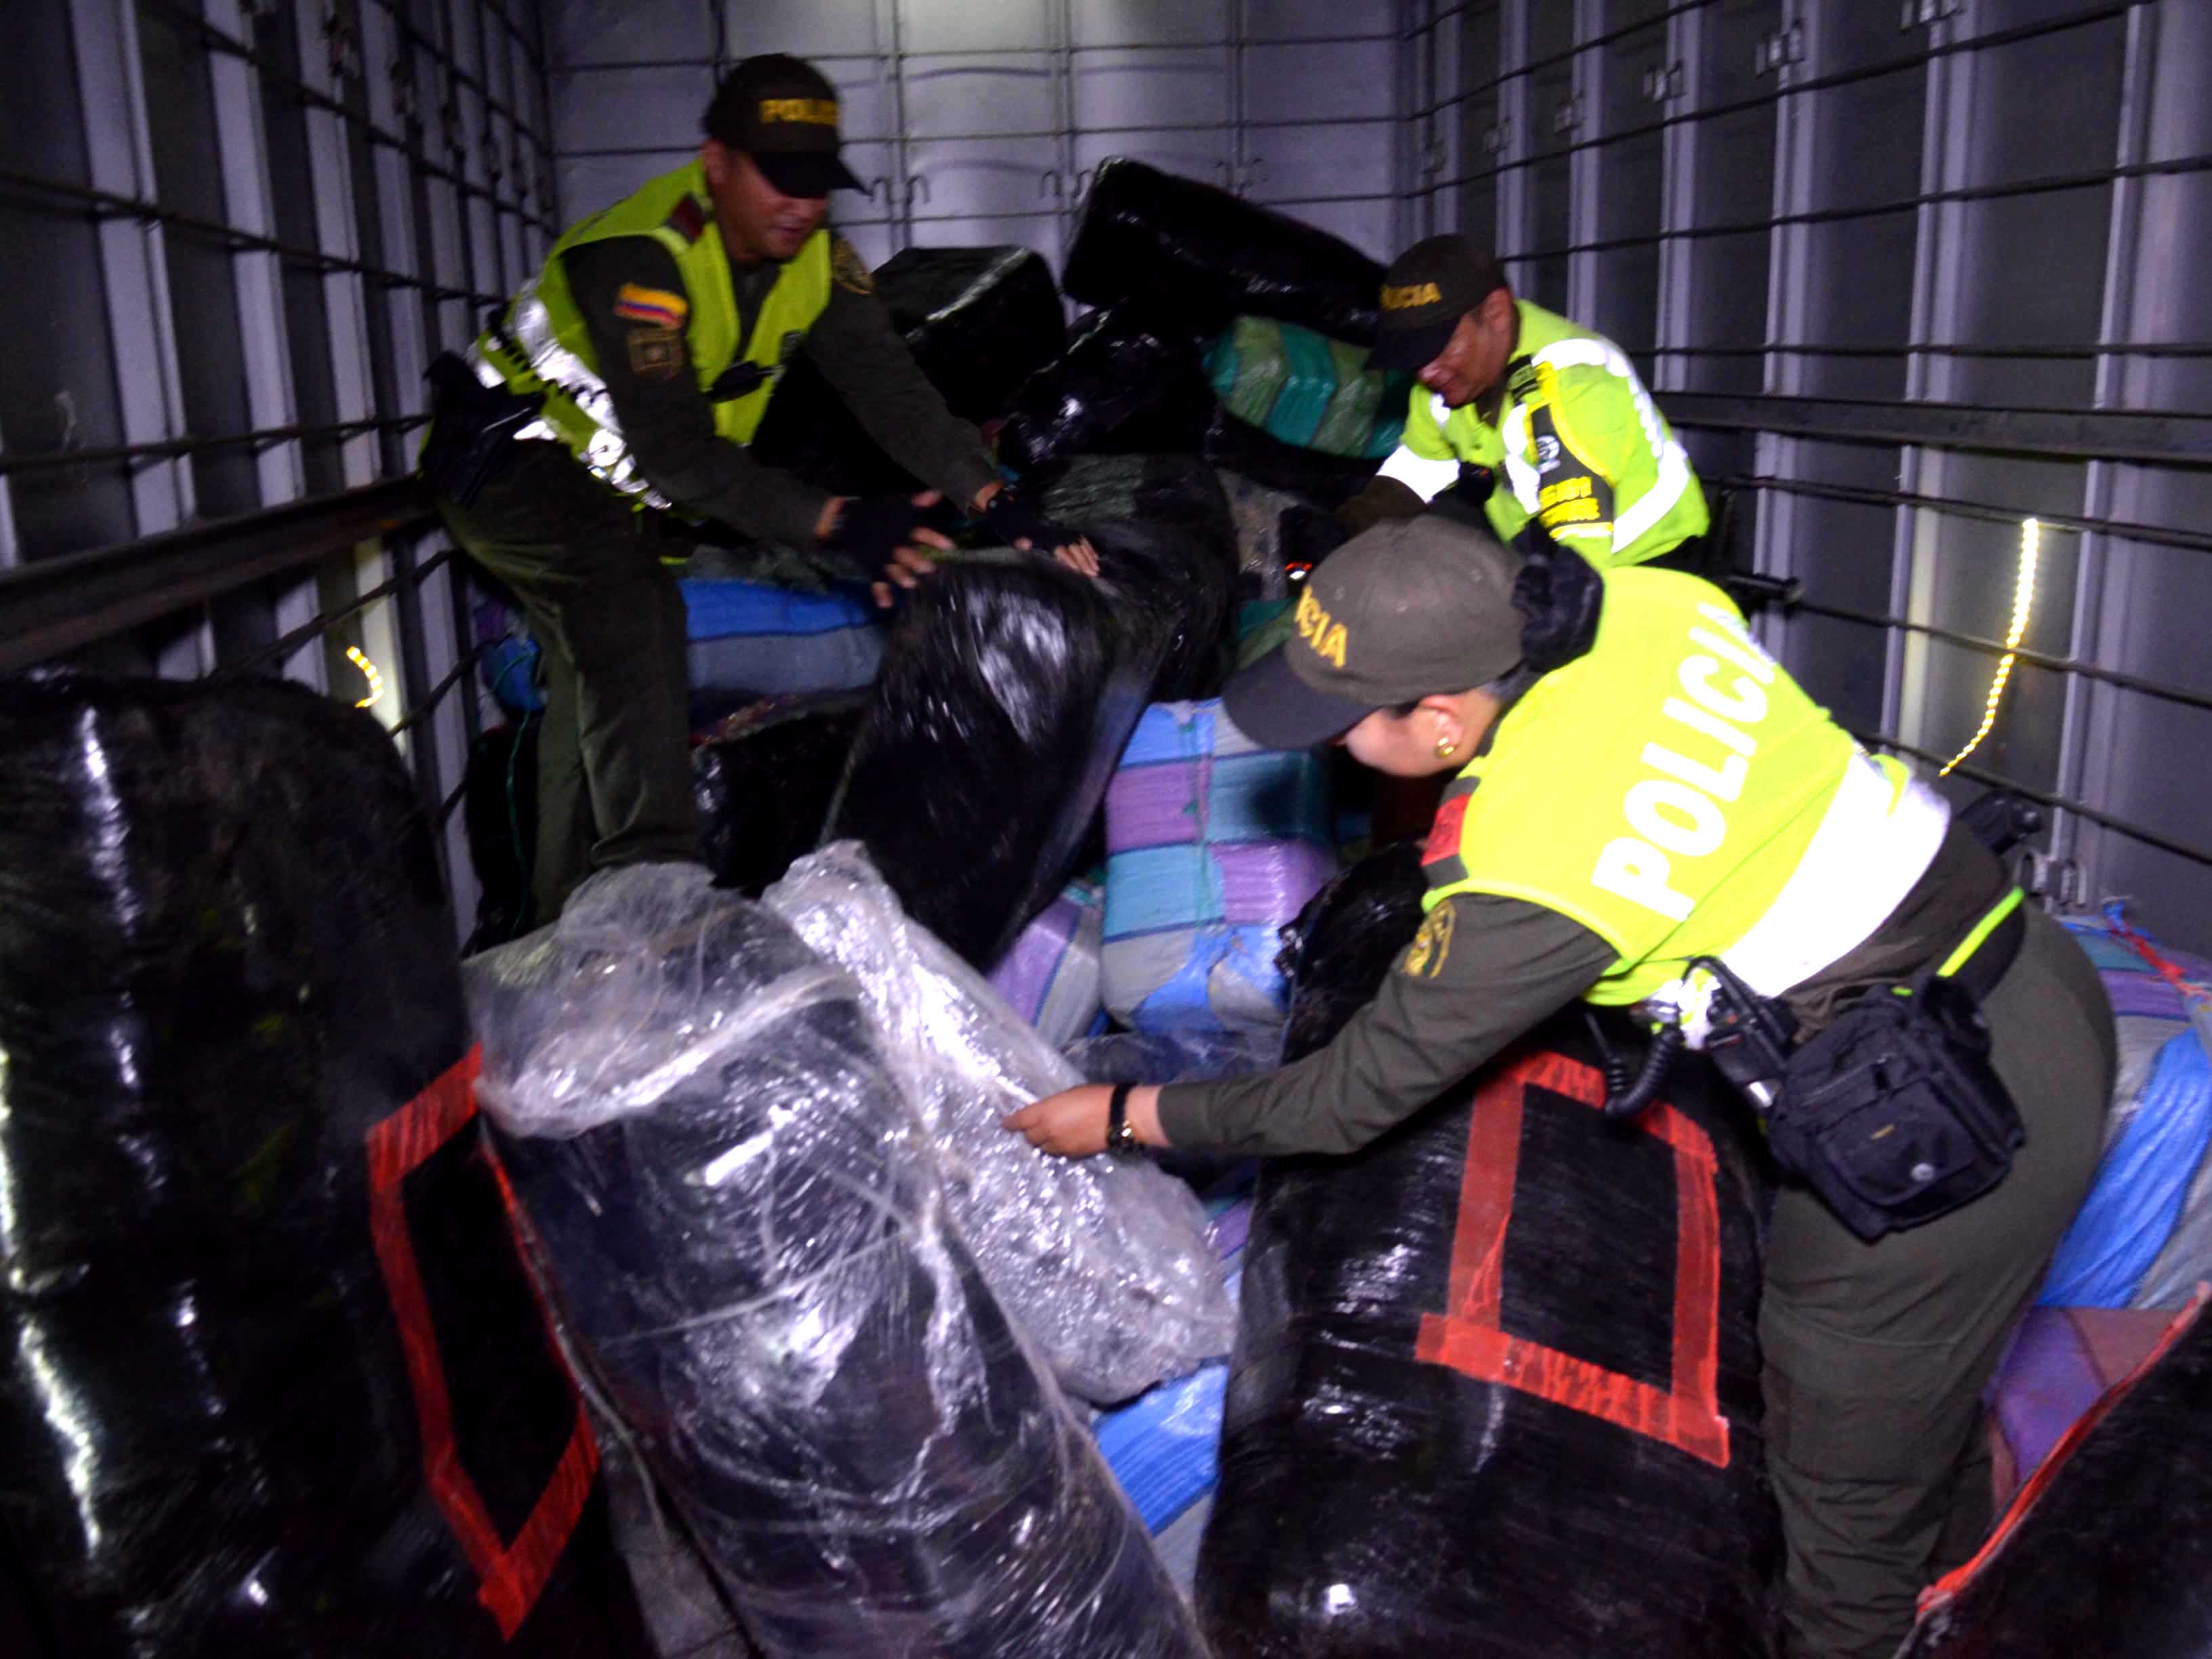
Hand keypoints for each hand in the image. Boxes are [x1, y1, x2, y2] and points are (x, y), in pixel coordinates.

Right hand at [821, 491, 956, 607]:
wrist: (845, 519)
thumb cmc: (876, 512)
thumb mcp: (897, 503)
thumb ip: (917, 502)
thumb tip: (937, 494)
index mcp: (901, 529)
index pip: (920, 533)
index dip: (934, 539)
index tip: (950, 547)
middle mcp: (892, 544)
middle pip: (905, 553)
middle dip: (915, 560)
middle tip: (928, 568)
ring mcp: (881, 556)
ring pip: (891, 567)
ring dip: (900, 575)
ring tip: (910, 584)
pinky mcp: (871, 565)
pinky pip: (876, 580)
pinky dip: (880, 593)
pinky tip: (886, 604)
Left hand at [974, 481, 1099, 578]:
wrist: (1010, 510)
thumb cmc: (1009, 526)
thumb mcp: (1010, 534)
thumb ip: (1019, 541)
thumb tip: (1026, 544)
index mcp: (1043, 537)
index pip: (1060, 550)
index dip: (1070, 560)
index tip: (1079, 571)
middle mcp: (1053, 534)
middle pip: (1073, 547)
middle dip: (1084, 560)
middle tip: (1094, 573)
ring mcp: (1058, 531)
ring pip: (1078, 542)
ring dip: (1088, 554)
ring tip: (1096, 567)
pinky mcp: (1059, 530)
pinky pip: (1077, 537)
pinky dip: (1087, 546)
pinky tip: (1094, 555)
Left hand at [1001, 1084, 1164, 1157]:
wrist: (1118, 1116)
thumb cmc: (1095, 1096)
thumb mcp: (1069, 1094)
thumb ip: (1053, 1106)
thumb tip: (1047, 1113)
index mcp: (1045, 1112)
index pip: (1019, 1120)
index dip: (1010, 1123)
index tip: (1005, 1123)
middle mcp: (1048, 1131)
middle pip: (1029, 1137)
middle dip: (1028, 1133)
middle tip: (1032, 1128)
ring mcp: (1060, 1145)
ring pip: (1042, 1147)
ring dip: (1042, 1141)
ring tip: (1049, 1135)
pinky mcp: (1072, 1155)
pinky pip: (1057, 1152)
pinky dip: (1056, 1147)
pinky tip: (1063, 1141)